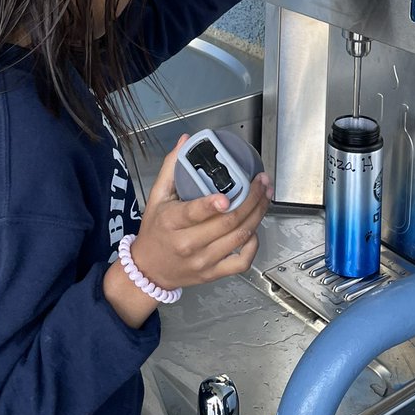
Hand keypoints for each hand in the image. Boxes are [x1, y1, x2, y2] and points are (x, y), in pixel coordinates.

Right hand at [104, 136, 271, 324]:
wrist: (149, 270)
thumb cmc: (154, 231)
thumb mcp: (156, 196)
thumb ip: (171, 167)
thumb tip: (185, 141)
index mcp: (172, 222)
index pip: (194, 213)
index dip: (212, 205)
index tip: (227, 196)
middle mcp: (189, 243)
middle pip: (228, 222)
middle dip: (251, 199)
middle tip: (261, 182)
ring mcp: (203, 260)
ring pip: (239, 238)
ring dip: (257, 215)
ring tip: (265, 196)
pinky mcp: (213, 273)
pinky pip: (241, 262)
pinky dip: (253, 245)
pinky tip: (255, 229)